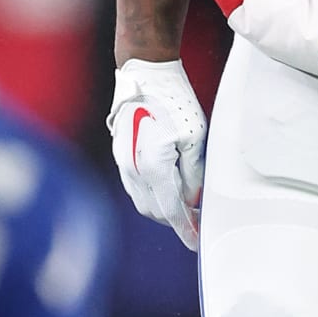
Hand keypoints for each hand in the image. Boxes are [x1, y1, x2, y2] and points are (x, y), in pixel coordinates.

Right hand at [108, 59, 205, 248]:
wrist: (145, 74)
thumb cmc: (173, 101)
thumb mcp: (195, 138)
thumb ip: (193, 174)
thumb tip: (192, 200)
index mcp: (153, 167)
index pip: (171, 210)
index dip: (185, 229)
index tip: (195, 242)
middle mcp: (133, 170)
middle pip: (155, 211)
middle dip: (176, 220)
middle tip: (197, 220)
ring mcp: (123, 163)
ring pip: (143, 201)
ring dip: (163, 208)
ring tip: (185, 206)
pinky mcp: (120, 155)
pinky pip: (135, 187)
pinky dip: (151, 195)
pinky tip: (167, 188)